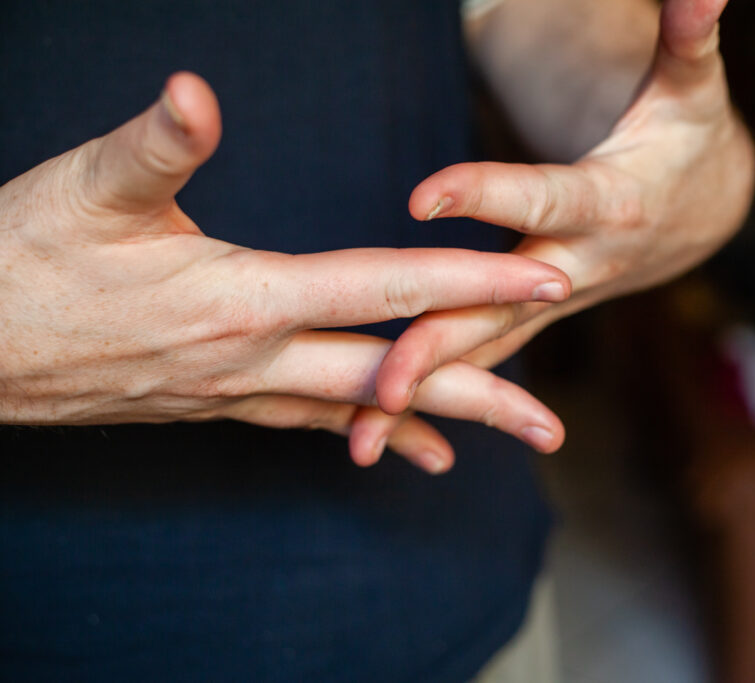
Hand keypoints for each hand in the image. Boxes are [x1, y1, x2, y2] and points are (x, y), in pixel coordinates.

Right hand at [0, 72, 570, 472]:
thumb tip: (196, 89)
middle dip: (481, 393)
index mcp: (241, 299)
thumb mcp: (86, 192)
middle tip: (553, 425)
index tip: (543, 279)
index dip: (468, 279)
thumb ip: (154, 144)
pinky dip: (372, 430)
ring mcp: (238, 392)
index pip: (382, 288)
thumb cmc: (21, 262)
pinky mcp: (220, 403)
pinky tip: (411, 449)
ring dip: (439, 420)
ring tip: (506, 436)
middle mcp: (253, 360)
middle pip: (393, 378)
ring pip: (363, 409)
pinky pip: (317, 421)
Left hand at [353, 0, 754, 457]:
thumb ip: (690, 41)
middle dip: (445, 345)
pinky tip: (375, 428)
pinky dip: (435, 397)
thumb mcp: (692, 90)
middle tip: (383, 385)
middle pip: (502, 306)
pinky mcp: (533, 317)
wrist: (699, 212)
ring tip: (357, 439)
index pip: (543, 198)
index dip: (489, 194)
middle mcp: (577, 266)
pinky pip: (480, 359)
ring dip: (426, 395)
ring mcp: (552, 302)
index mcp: (608, 205)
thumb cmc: (686, 139)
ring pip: (482, 351)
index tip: (423, 193)